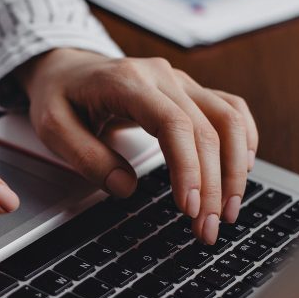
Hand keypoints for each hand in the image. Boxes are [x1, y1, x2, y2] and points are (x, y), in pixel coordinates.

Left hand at [17, 49, 258, 243]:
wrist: (66, 68)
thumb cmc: (60, 97)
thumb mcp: (54, 128)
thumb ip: (87, 157)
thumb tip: (126, 188)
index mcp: (129, 82)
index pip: (174, 124)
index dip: (188, 168)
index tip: (190, 207)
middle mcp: (163, 77)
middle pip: (207, 129)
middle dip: (213, 185)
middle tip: (208, 228)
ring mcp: (181, 82)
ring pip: (229, 120)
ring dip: (235, 169)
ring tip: (228, 211)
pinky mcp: (191, 92)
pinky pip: (231, 110)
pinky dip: (244, 141)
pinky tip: (243, 172)